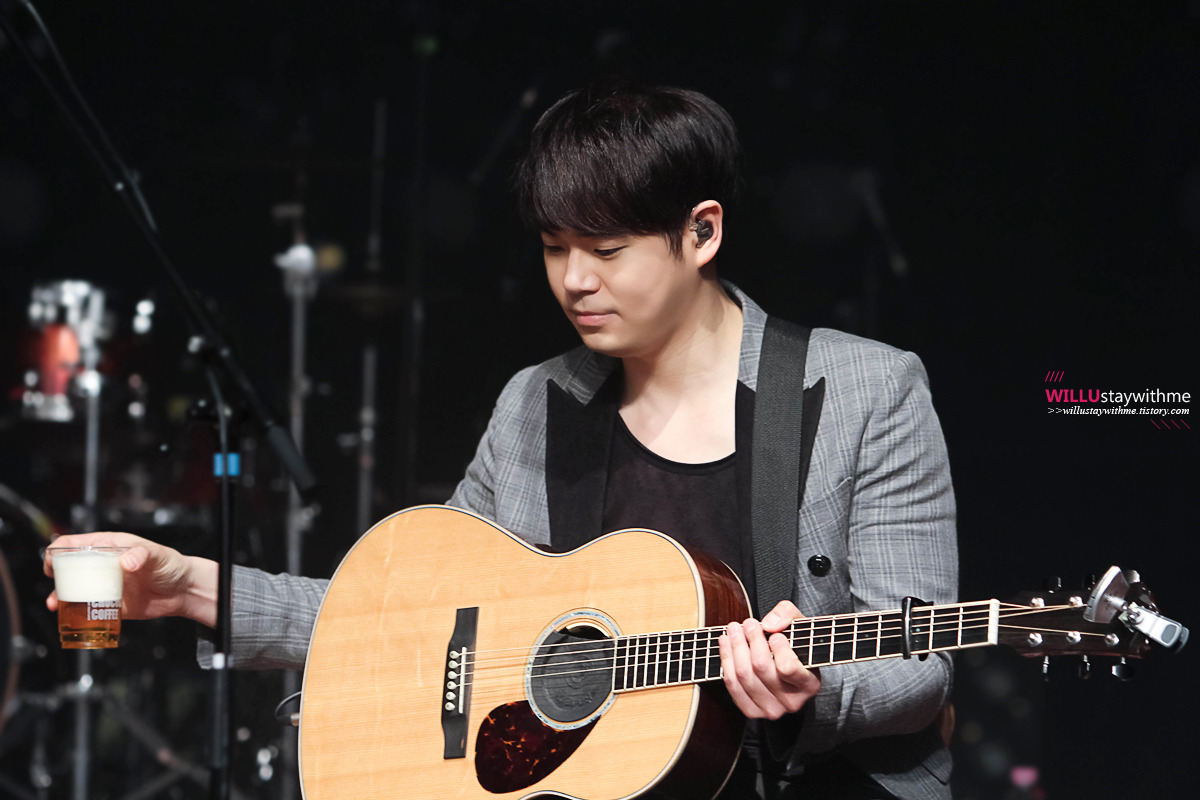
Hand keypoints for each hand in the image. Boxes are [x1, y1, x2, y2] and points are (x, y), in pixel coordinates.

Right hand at [44, 532, 217, 627]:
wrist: (181, 591)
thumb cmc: (170, 565)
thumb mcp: (157, 555)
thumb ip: (143, 554)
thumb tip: (127, 561)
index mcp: (109, 547)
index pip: (75, 543)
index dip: (58, 550)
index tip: (53, 563)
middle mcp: (103, 565)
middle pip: (69, 568)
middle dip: (56, 576)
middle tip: (55, 586)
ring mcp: (104, 585)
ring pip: (74, 589)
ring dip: (61, 596)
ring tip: (55, 605)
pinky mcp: (108, 604)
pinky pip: (86, 609)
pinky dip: (75, 613)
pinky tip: (71, 617)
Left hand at [718, 600, 820, 718]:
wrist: (787, 666)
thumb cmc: (795, 644)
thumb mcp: (799, 623)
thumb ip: (787, 615)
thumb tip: (768, 624)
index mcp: (808, 684)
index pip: (788, 668)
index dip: (778, 649)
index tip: (774, 634)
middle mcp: (791, 702)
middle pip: (761, 668)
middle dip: (751, 641)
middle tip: (748, 623)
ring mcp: (770, 709)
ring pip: (744, 676)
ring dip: (735, 648)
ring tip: (734, 629)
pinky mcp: (751, 711)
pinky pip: (733, 686)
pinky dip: (726, 661)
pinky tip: (725, 643)